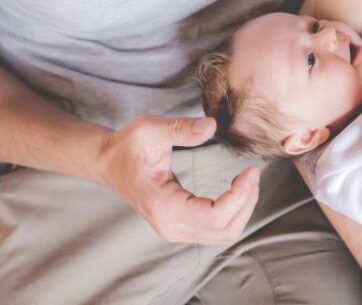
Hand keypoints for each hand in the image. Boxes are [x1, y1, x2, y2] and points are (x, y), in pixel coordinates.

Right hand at [95, 115, 259, 243]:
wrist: (109, 163)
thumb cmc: (128, 146)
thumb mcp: (150, 129)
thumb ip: (181, 128)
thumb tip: (211, 126)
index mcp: (163, 206)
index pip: (215, 217)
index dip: (240, 196)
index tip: (250, 170)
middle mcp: (170, 226)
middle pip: (225, 230)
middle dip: (247, 202)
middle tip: (252, 173)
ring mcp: (175, 230)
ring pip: (224, 234)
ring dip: (243, 208)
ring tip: (248, 180)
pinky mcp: (181, 226)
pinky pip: (217, 229)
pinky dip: (234, 211)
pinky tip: (236, 188)